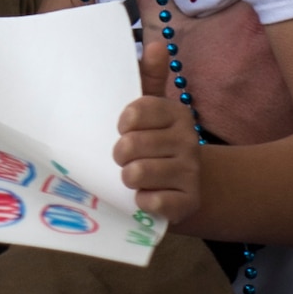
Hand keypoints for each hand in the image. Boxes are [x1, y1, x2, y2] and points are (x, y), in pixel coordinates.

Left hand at [113, 97, 200, 222]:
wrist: (185, 183)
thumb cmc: (154, 149)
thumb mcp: (147, 122)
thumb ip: (131, 111)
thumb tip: (101, 92)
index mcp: (177, 114)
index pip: (134, 115)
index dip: (122, 127)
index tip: (125, 133)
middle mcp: (188, 139)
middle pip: (130, 144)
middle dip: (120, 156)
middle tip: (126, 160)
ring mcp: (191, 170)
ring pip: (137, 173)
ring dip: (129, 179)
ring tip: (136, 178)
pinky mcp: (190, 200)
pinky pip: (152, 201)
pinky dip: (143, 201)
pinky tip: (149, 196)